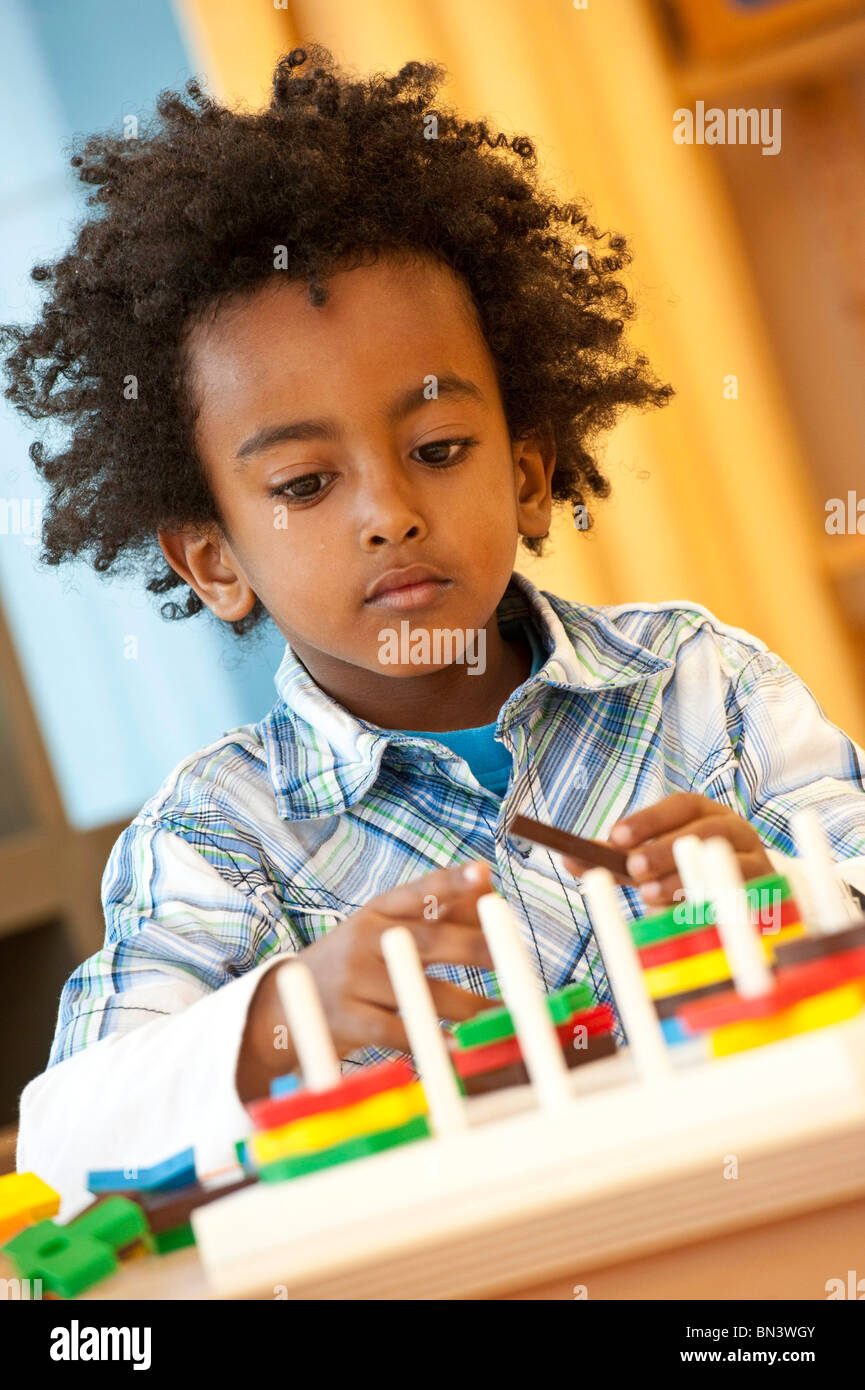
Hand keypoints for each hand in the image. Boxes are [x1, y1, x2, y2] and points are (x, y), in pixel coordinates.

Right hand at [237, 860, 495, 1099]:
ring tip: (503, 1015)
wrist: (286, 1006)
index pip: (419, 891)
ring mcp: (353, 979)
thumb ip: (435, 912)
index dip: (451, 882)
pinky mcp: (348, 1020)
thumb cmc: (357, 962)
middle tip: (514, 960)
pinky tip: (456, 1047)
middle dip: (474, 948)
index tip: (482, 872)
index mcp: (379, 910)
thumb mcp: (385, 929)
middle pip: (426, 940)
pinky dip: (429, 1040)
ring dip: (468, 1006)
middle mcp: (365, 938)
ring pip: (420, 992)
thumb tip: (489, 891)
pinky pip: (396, 1032)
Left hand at [559, 792, 772, 907]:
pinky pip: (744, 893)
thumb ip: (617, 860)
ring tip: (649, 894)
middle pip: (704, 830)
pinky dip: (713, 901)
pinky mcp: (765, 892)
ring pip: (724, 860)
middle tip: (632, 867)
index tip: (616, 836)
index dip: (649, 818)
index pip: (681, 805)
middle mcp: (733, 829)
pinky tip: (687, 912)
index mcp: (705, 814)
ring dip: (684, 876)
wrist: (744, 896)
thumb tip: (567, 858)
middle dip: (664, 847)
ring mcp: (754, 859)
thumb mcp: (652, 862)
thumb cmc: (686, 873)